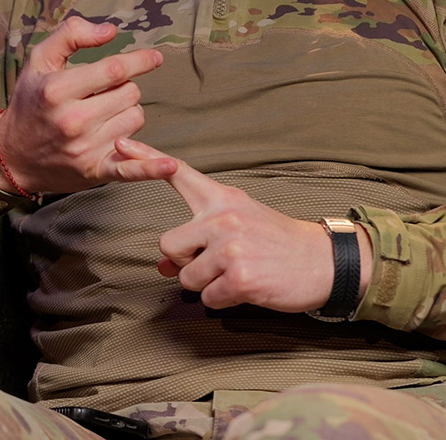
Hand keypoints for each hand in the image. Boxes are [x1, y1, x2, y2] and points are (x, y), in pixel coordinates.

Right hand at [0, 16, 173, 195]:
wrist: (13, 155)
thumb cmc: (30, 102)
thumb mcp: (40, 60)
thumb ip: (71, 35)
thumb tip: (111, 32)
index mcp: (58, 90)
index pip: (114, 70)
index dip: (139, 61)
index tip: (154, 58)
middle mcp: (73, 121)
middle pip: (130, 94)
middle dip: (122, 89)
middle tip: (99, 95)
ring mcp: (85, 148)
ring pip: (135, 119)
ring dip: (126, 113)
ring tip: (102, 116)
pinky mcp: (94, 171)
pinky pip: (132, 168)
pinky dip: (151, 167)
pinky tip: (169, 165)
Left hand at [117, 137, 372, 312]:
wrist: (324, 261)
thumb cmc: (278, 244)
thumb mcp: (240, 228)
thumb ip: (199, 238)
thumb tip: (163, 267)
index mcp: (223, 199)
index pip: (179, 175)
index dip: (147, 159)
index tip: (120, 145)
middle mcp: (223, 218)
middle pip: (168, 245)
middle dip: (184, 262)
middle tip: (218, 263)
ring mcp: (231, 247)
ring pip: (186, 277)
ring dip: (206, 284)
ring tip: (237, 274)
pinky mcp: (240, 277)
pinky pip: (208, 298)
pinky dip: (223, 300)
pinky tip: (247, 288)